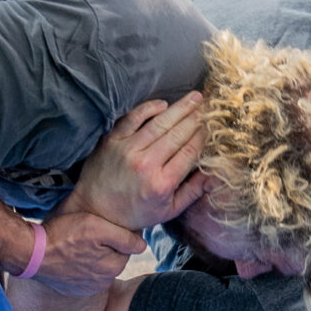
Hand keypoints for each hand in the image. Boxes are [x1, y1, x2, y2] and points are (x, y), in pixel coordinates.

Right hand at [28, 210, 143, 293]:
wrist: (30, 253)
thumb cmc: (63, 235)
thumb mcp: (97, 227)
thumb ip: (125, 238)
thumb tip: (143, 246)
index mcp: (111, 268)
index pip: (127, 249)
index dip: (118, 234)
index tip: (105, 225)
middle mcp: (101, 283)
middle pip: (113, 259)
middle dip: (106, 247)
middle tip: (89, 233)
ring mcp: (85, 289)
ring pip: (99, 268)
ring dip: (94, 257)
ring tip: (78, 243)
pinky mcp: (71, 290)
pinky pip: (84, 276)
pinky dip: (81, 266)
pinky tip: (71, 256)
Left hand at [69, 95, 207, 229]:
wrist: (95, 211)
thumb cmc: (135, 212)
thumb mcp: (168, 210)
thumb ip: (193, 192)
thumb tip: (215, 175)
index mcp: (161, 183)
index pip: (189, 152)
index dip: (202, 137)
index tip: (211, 127)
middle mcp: (145, 164)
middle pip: (177, 134)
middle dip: (195, 118)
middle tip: (208, 108)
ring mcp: (127, 150)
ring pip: (159, 123)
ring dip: (179, 108)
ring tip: (194, 98)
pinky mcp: (112, 140)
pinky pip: (133, 118)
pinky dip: (149, 108)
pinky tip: (163, 104)